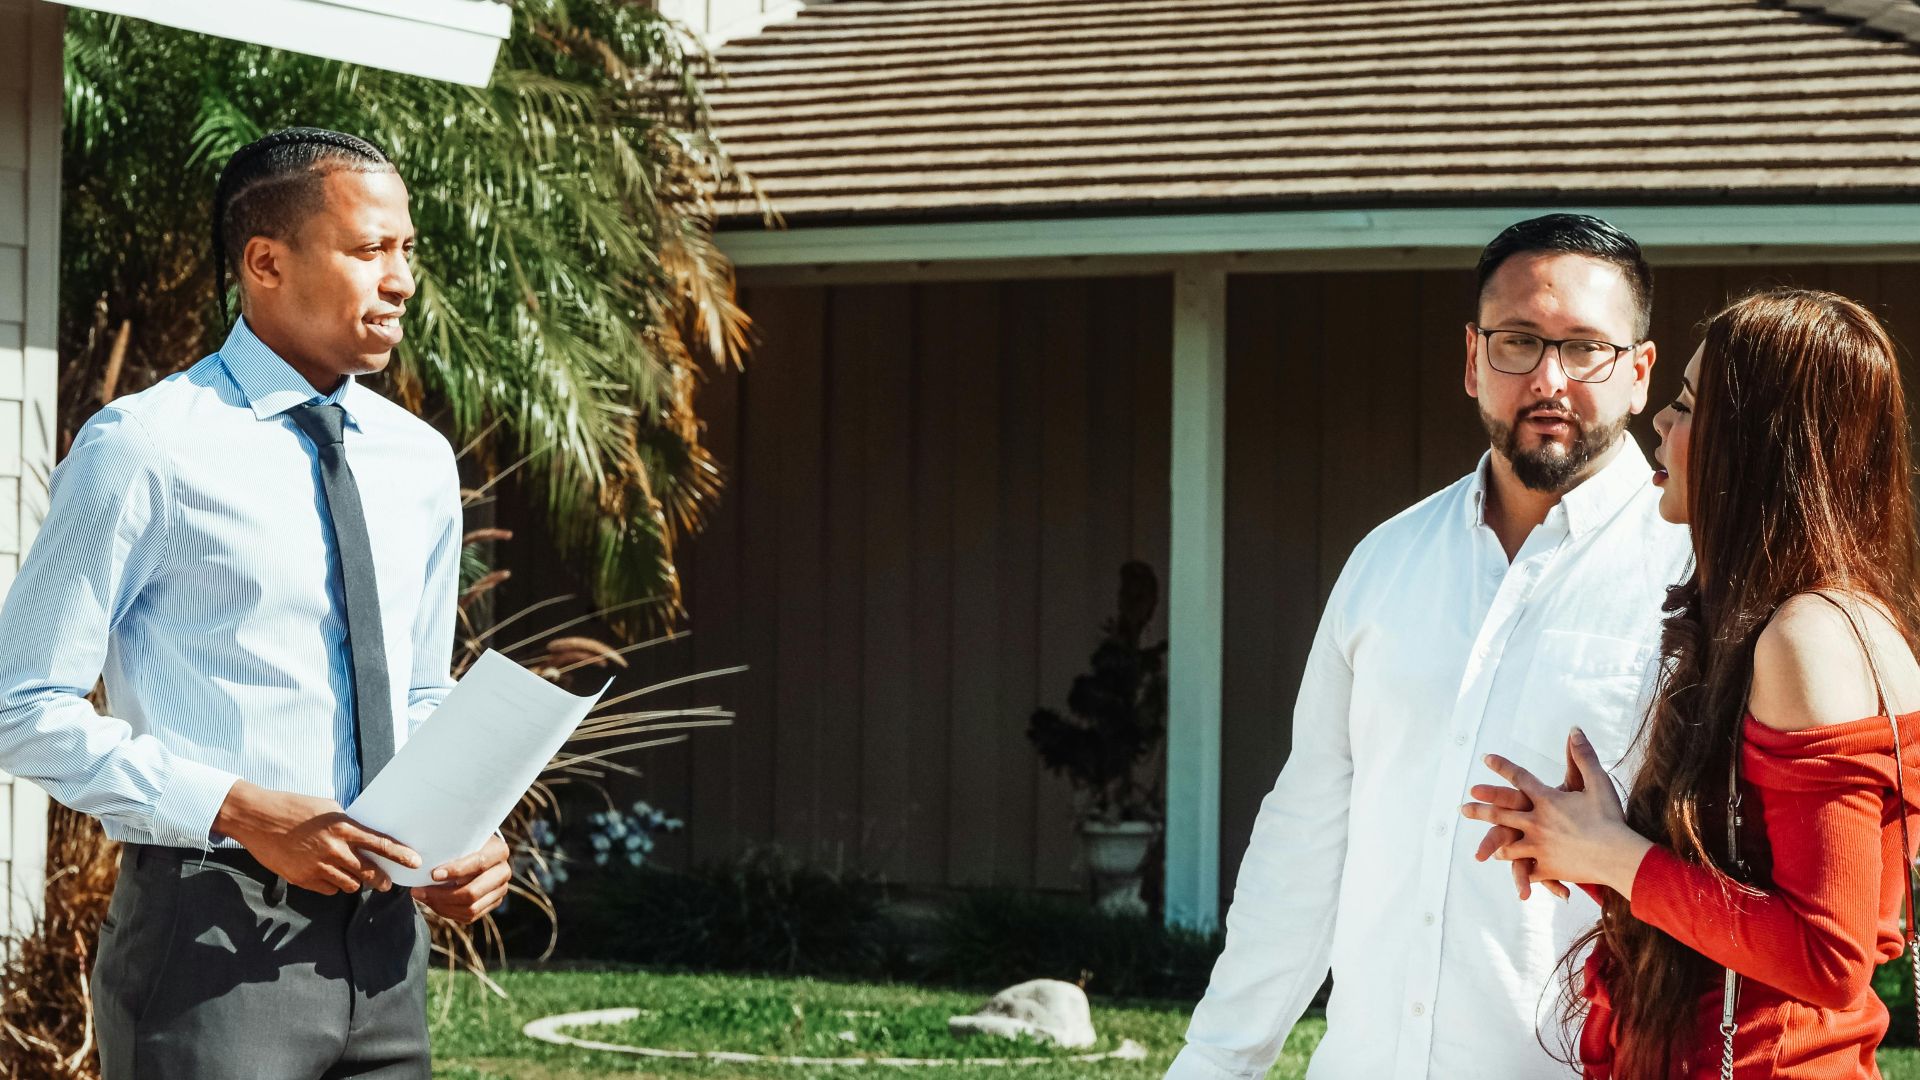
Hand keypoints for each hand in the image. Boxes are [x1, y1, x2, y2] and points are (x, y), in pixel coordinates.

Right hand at [213, 779, 420, 893]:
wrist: (257, 818)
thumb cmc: (294, 808)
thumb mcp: (327, 808)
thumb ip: (347, 824)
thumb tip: (364, 836)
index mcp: (343, 827)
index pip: (380, 844)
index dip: (400, 855)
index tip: (415, 862)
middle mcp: (334, 848)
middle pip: (369, 872)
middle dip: (381, 880)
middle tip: (387, 883)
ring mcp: (318, 866)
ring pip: (349, 885)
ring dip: (354, 882)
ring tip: (352, 875)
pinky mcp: (302, 878)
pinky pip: (328, 890)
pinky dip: (332, 885)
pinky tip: (328, 875)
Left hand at [411, 835, 510, 924]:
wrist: (477, 850)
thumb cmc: (463, 841)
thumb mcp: (459, 838)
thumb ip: (449, 845)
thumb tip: (422, 860)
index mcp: (499, 851)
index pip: (479, 863)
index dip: (456, 871)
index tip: (433, 874)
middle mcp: (503, 872)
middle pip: (473, 892)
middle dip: (442, 895)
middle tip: (418, 891)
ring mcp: (500, 890)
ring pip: (470, 908)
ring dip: (441, 906)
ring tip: (422, 896)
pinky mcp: (493, 903)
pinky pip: (469, 916)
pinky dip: (447, 912)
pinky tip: (433, 902)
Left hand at [1460, 728, 1653, 895]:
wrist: (1618, 855)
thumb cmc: (1610, 818)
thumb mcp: (1598, 782)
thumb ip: (1583, 756)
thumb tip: (1574, 730)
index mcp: (1546, 800)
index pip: (1519, 778)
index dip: (1502, 766)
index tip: (1486, 759)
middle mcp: (1536, 822)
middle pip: (1501, 814)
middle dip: (1480, 810)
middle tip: (1462, 807)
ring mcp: (1538, 846)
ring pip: (1510, 846)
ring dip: (1498, 846)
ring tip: (1486, 850)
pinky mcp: (1547, 867)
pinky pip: (1530, 870)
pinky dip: (1524, 873)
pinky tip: (1517, 874)